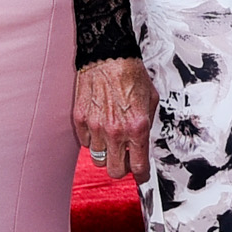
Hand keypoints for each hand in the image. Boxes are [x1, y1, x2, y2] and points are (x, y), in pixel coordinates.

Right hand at [74, 57, 156, 179]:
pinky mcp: (80, 119)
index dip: (141, 175)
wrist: (108, 55)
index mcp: (137, 127)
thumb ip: (147, 126)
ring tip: (110, 138)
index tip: (141, 175)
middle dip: (122, 167)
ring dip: (106, 153)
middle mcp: (116, 130)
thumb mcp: (151, 100)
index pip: (139, 167)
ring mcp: (96, 126)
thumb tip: (142, 145)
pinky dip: (92, 140)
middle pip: (115, 171)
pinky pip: (85, 143)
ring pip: (98, 159)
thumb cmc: (131, 74)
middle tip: (124, 157)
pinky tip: (99, 126)